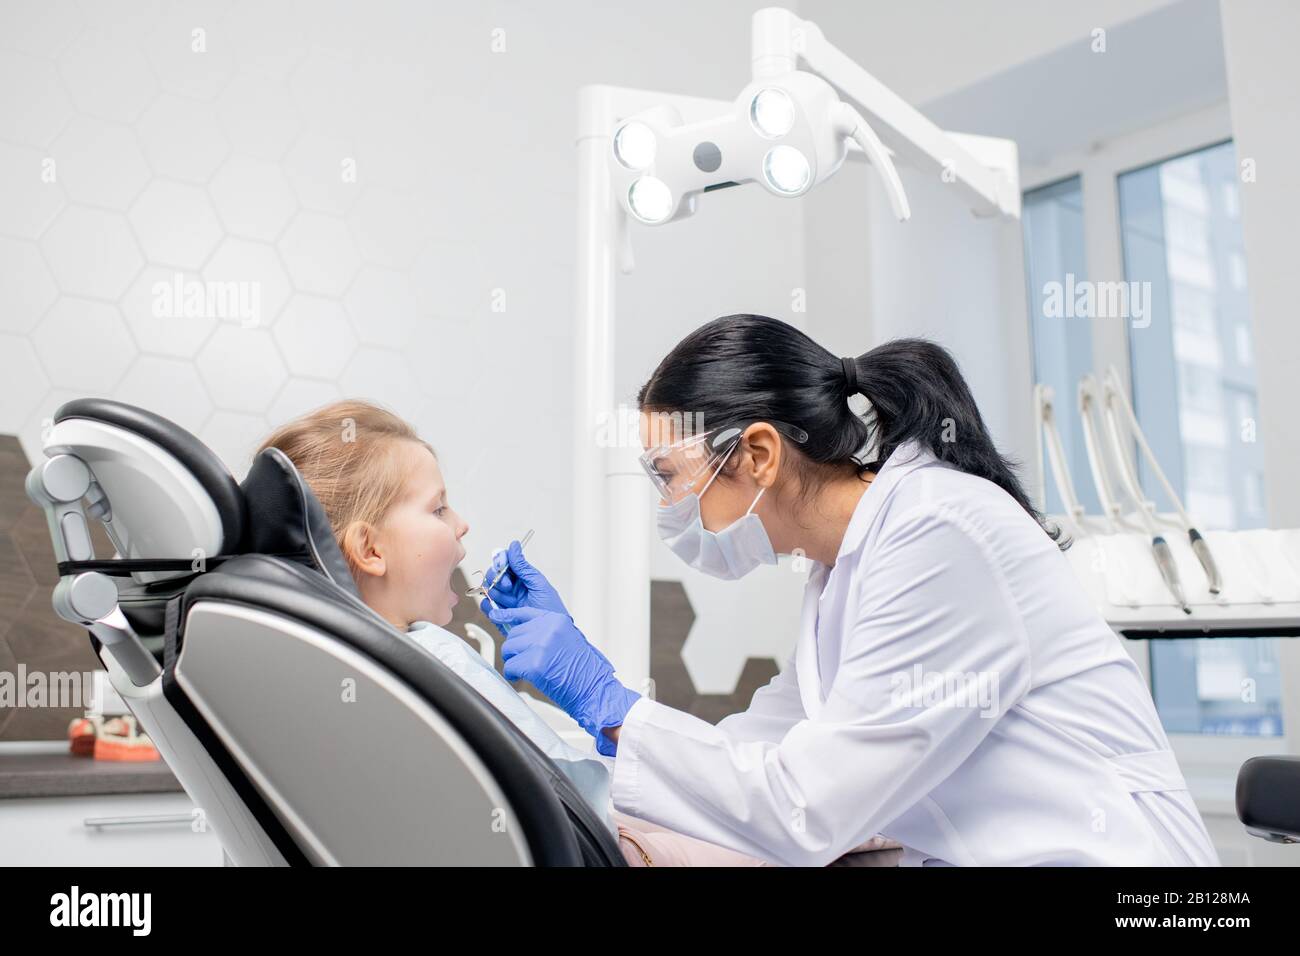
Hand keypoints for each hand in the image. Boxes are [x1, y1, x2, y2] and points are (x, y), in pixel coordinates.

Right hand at [478, 540, 568, 622]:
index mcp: (523, 578)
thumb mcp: (539, 585)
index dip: (501, 561)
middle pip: (494, 574)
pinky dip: (488, 605)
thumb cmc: (550, 610)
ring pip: (488, 588)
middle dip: (497, 577)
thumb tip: (514, 546)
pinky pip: (486, 606)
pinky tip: (499, 608)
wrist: (549, 633)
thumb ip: (523, 566)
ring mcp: (505, 601)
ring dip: (494, 591)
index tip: (503, 565)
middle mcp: (512, 588)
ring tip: (507, 600)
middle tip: (508, 585)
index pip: (505, 562)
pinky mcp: (499, 614)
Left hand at [489, 605, 638, 755]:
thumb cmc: (582, 669)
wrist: (593, 688)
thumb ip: (545, 632)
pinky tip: (521, 678)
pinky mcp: (534, 664)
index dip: (508, 615)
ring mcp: (540, 645)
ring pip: (508, 649)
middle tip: (522, 661)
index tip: (496, 616)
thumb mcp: (566, 639)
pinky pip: (510, 667)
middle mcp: (547, 628)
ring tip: (523, 670)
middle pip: (513, 633)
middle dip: (514, 649)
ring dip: (512, 661)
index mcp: (556, 620)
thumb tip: (522, 633)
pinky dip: (512, 675)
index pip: (524, 612)